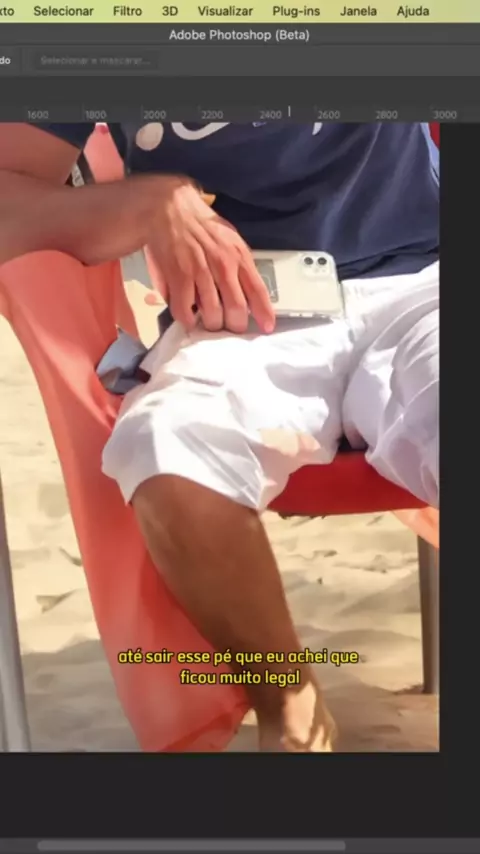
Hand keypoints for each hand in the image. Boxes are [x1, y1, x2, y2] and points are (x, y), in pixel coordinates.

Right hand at [144, 178, 274, 333]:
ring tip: (207, 323)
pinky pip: (185, 311)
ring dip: (211, 325)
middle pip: (236, 309)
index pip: (258, 290)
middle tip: (228, 327)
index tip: (267, 327)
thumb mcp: (230, 240)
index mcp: (239, 256)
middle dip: (234, 326)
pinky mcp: (179, 278)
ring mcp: (200, 273)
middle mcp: (223, 265)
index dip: (264, 312)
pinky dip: (188, 320)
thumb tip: (245, 294)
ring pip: (213, 315)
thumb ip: (239, 265)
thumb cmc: (200, 225)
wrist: (170, 208)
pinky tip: (189, 318)